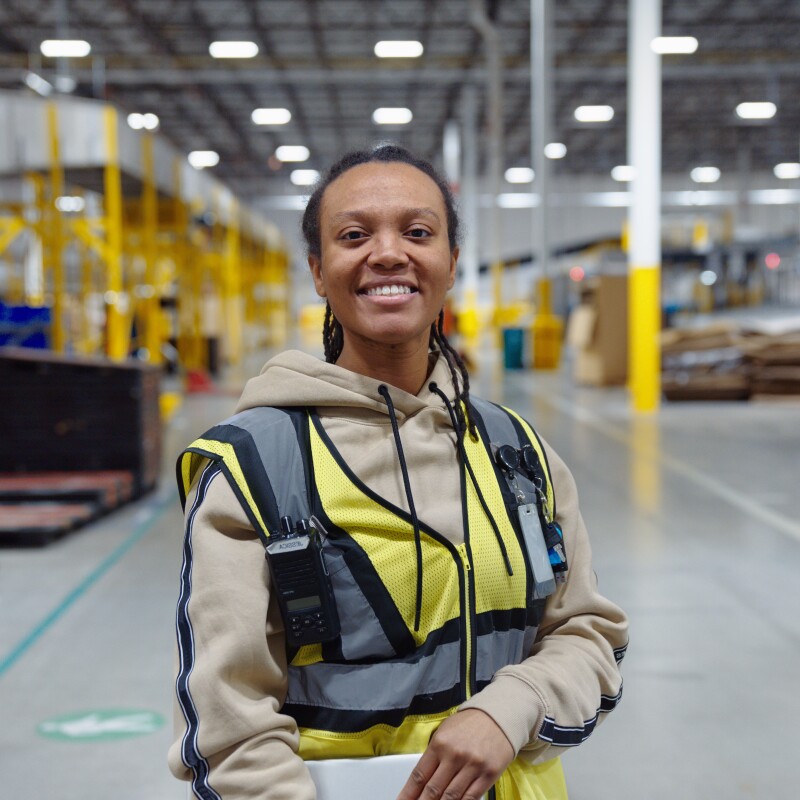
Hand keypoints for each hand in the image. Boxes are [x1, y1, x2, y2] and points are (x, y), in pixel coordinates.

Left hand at [395, 709, 514, 799]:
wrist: (498, 716)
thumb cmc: (469, 724)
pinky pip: (471, 797)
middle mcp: (454, 755)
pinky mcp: (488, 774)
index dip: (408, 794)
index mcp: (439, 743)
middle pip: (433, 790)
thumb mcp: (445, 732)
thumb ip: (433, 755)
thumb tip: (421, 781)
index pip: (419, 775)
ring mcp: (472, 766)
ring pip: (451, 797)